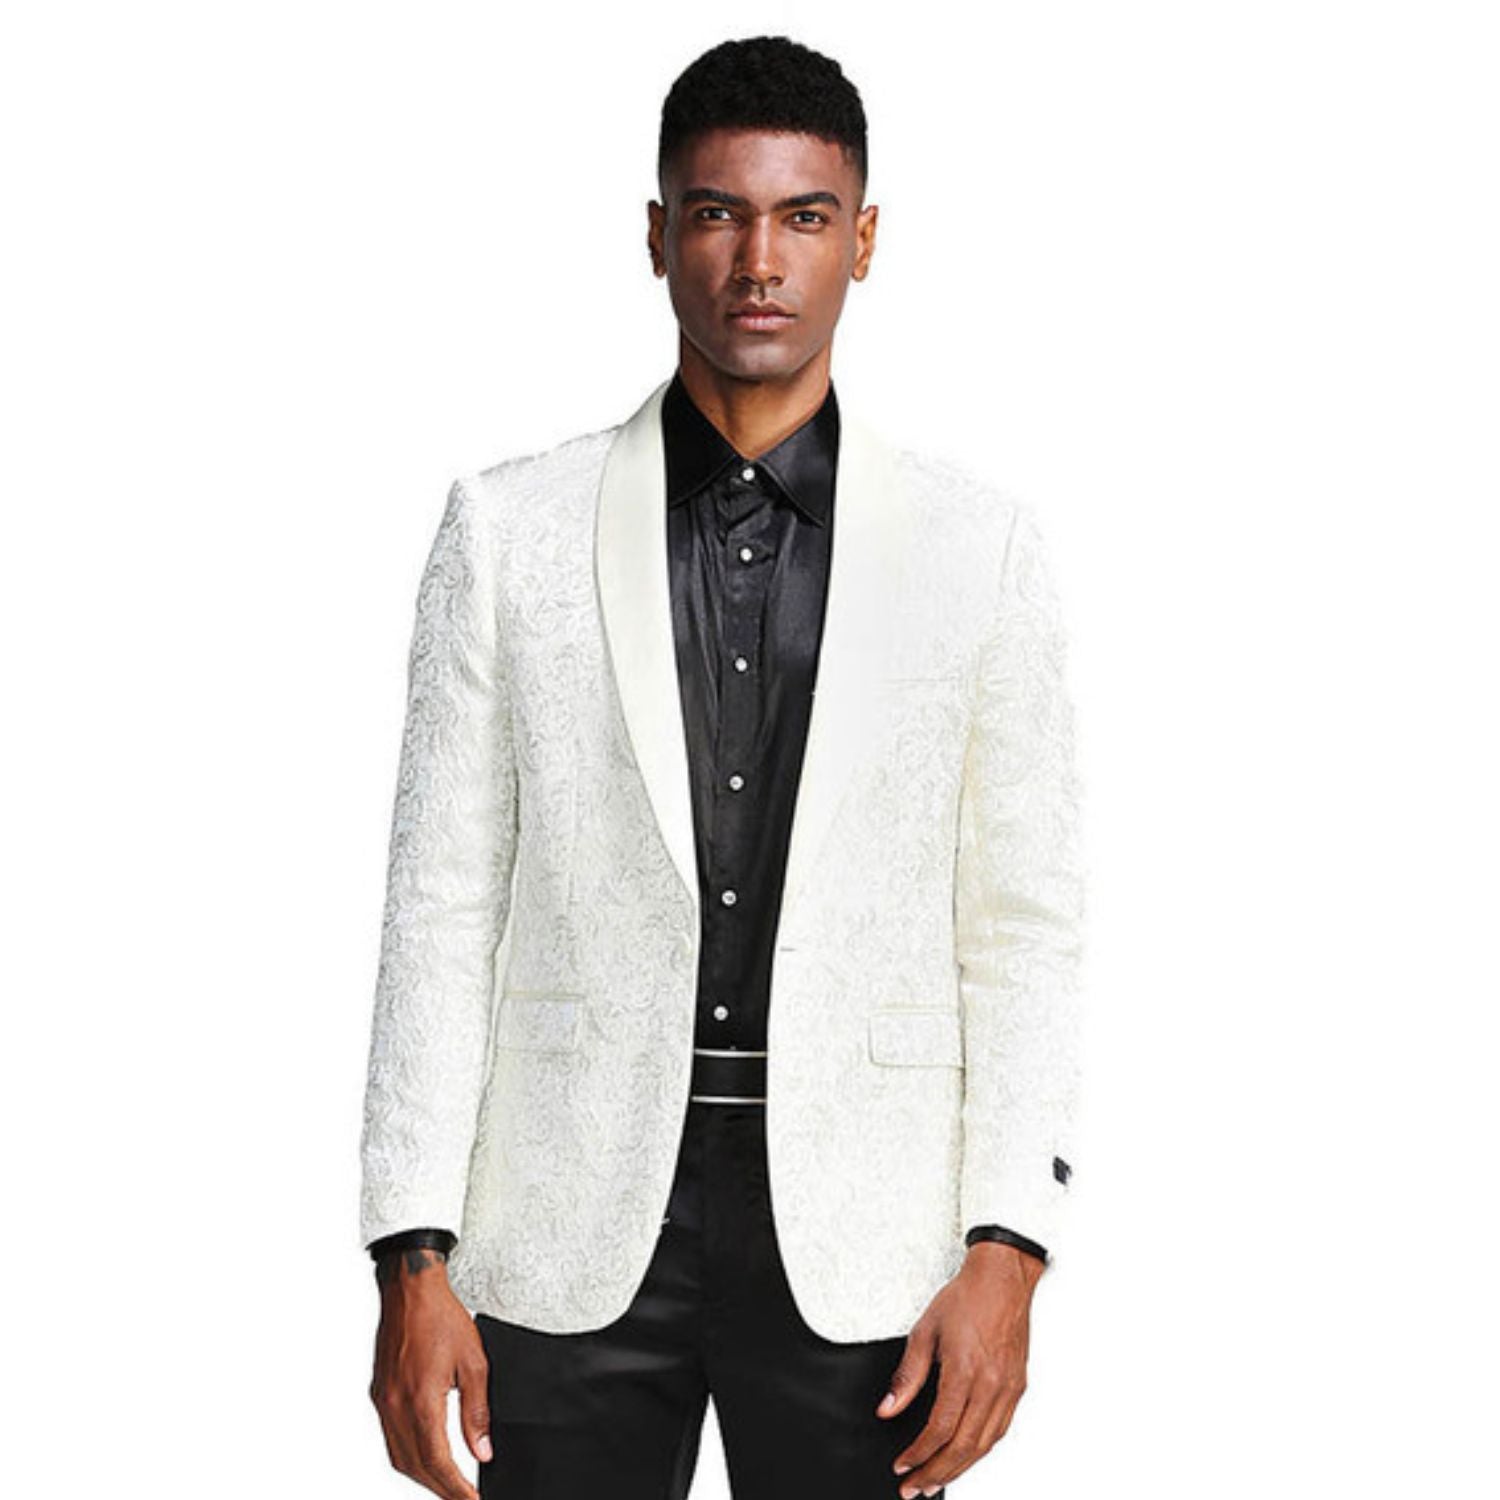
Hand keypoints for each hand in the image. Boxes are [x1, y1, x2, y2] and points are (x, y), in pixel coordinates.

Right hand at [368, 1246, 492, 1498]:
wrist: (410, 1290)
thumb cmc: (443, 1317)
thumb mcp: (474, 1362)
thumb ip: (477, 1412)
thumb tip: (482, 1451)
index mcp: (421, 1399)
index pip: (438, 1461)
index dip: (456, 1489)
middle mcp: (396, 1406)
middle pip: (416, 1467)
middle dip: (441, 1489)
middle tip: (465, 1498)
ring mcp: (383, 1401)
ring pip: (400, 1457)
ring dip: (424, 1476)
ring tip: (449, 1484)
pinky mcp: (379, 1394)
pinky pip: (391, 1438)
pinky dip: (410, 1456)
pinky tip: (427, 1456)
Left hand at [876, 1241, 1045, 1497]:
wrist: (1003, 1278)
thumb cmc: (965, 1297)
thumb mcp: (925, 1330)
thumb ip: (907, 1375)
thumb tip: (889, 1408)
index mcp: (964, 1370)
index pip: (940, 1429)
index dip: (919, 1454)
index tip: (902, 1466)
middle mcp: (991, 1385)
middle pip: (963, 1446)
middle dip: (937, 1473)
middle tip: (916, 1489)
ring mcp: (1008, 1388)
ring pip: (984, 1444)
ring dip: (959, 1469)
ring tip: (937, 1482)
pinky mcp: (1018, 1387)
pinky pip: (999, 1430)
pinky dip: (980, 1449)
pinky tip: (965, 1456)